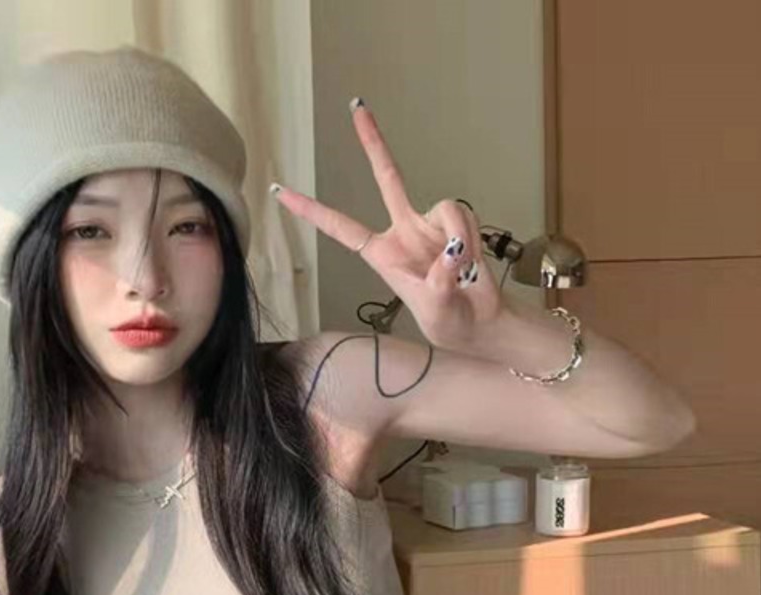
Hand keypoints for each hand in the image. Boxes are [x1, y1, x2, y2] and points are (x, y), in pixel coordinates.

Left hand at [270, 98, 505, 353]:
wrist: (479, 323)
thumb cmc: (448, 323)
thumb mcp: (435, 309)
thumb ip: (439, 281)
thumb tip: (450, 250)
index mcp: (383, 255)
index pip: (341, 227)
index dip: (312, 210)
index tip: (281, 192)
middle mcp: (404, 231)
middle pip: (387, 177)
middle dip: (373, 142)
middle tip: (356, 107)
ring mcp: (430, 225)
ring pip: (446, 208)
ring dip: (458, 239)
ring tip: (463, 274)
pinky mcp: (457, 224)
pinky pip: (464, 217)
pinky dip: (472, 239)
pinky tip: (473, 265)